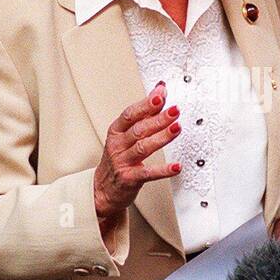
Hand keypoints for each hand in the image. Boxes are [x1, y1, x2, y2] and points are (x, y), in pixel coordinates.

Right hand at [94, 82, 182, 229]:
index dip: (145, 104)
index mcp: (116, 131)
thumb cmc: (118, 158)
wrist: (102, 189)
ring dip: (161, 137)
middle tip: (174, 110)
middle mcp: (118, 145)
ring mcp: (122, 162)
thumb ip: (145, 113)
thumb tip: (160, 90)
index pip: (130, 114)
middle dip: (158, 119)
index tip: (160, 95)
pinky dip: (163, 170)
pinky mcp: (129, 179)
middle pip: (139, 129)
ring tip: (177, 129)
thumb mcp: (126, 134)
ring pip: (143, 147)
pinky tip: (176, 167)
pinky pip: (148, 173)